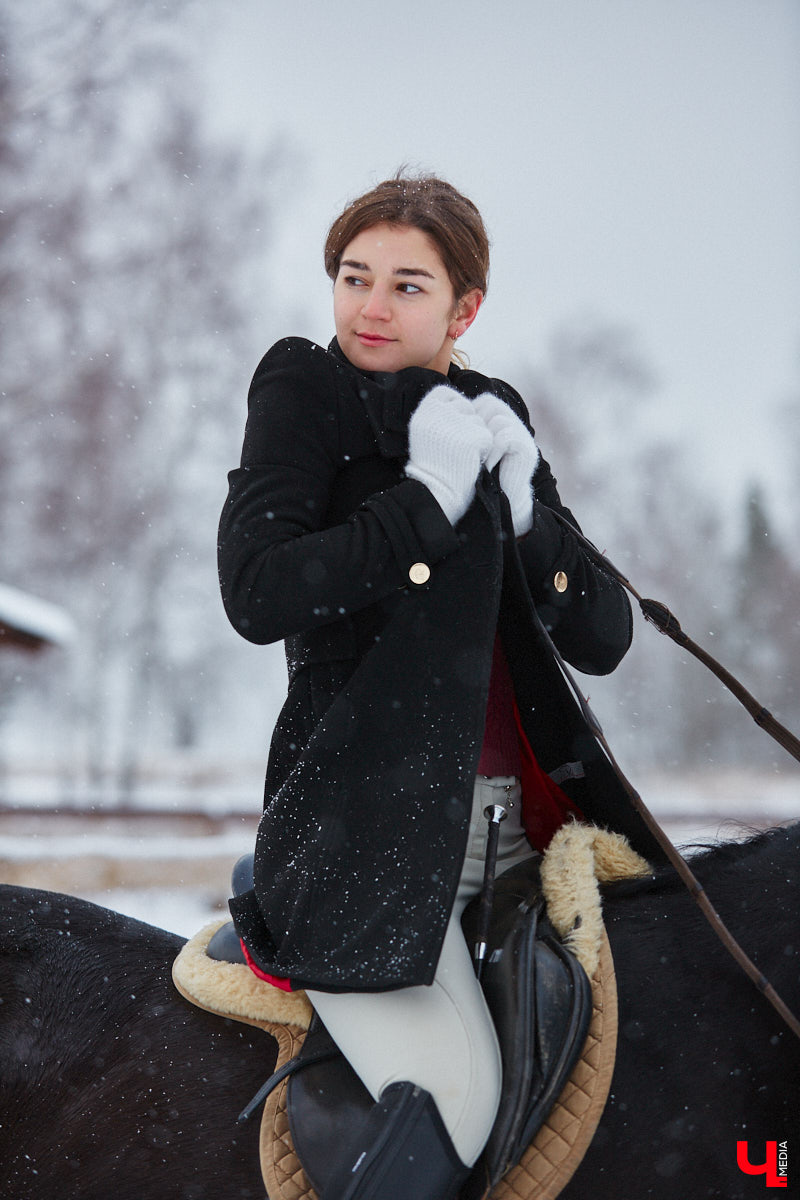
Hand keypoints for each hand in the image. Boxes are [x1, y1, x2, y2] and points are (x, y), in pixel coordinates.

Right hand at [406, 385, 492, 524]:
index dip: (454, 407)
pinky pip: (488, 436)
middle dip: (467, 423)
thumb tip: (458, 399)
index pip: (446, 392)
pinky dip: (484, 450)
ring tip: (461, 455)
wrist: (437, 491)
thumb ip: (438, 413)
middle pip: (465, 405)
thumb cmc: (432, 465)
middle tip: (455, 447)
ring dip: (476, 437)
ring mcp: (458, 423)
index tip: (452, 427)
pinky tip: (470, 461)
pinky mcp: (475, 436)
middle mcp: (439, 412)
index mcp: (425, 409)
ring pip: (479, 421)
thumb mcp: (425, 432)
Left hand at [472, 394, 539, 535]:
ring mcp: (523, 435)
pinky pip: (506, 437)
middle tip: (470, 446)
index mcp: (502, 418)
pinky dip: (493, 450)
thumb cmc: (482, 474)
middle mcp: (515, 422)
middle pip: (493, 405)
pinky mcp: (527, 449)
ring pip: (499, 420)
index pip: (485, 401)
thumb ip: (467, 429)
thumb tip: (444, 413)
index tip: (463, 435)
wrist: (503, 500)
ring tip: (478, 457)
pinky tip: (487, 465)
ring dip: (484, 439)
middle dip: (478, 424)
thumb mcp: (474, 447)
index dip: (471, 414)